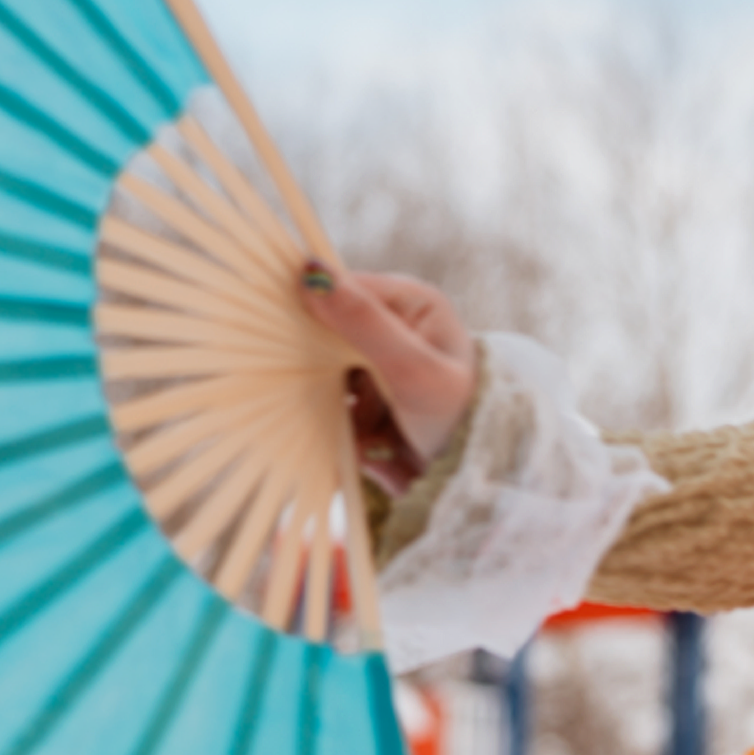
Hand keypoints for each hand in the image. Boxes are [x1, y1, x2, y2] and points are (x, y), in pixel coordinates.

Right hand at [298, 266, 473, 490]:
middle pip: (325, 330)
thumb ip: (364, 322)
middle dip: (318, 362)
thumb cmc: (458, 418)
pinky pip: (327, 403)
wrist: (470, 483)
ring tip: (370, 423)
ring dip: (328, 398)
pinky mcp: (362, 404)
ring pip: (320, 371)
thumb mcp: (413, 368)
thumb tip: (311, 271)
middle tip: (345, 391)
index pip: (342, 288)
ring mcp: (375, 368)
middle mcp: (392, 329)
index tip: (284, 332)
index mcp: (411, 304)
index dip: (311, 306)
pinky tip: (361, 440)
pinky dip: (332, 421)